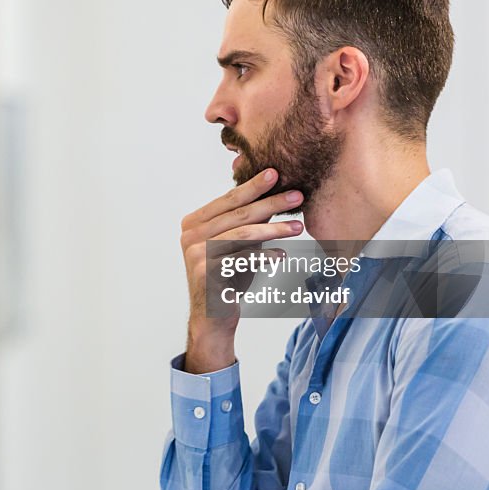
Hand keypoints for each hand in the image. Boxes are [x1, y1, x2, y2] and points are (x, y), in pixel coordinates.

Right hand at [179, 168, 303, 373]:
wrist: (213, 317)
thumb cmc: (228, 278)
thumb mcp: (238, 245)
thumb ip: (248, 221)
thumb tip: (275, 193)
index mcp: (194, 222)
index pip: (227, 200)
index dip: (252, 186)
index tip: (275, 173)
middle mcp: (190, 235)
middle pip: (237, 214)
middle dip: (270, 203)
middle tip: (297, 195)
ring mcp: (195, 253)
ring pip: (242, 235)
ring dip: (274, 229)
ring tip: (298, 226)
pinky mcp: (205, 272)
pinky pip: (242, 259)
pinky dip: (264, 256)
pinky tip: (282, 255)